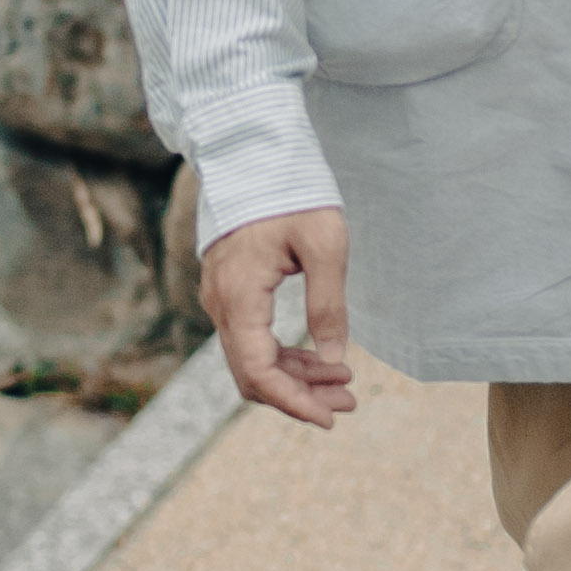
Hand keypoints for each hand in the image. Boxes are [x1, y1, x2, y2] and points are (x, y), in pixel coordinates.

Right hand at [199, 207, 356, 426]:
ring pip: (252, 358)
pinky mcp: (230, 291)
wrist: (254, 152)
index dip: (293, 402)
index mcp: (240, 296)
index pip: (258, 371)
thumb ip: (328, 306)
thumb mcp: (326, 245)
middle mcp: (221, 303)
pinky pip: (252, 338)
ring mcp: (222, 298)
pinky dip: (283, 354)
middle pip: (253, 373)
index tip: (329, 418)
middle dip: (300, 395)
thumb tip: (333, 360)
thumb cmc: (292, 191)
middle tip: (348, 400)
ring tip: (343, 383)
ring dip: (295, 377)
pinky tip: (319, 357)